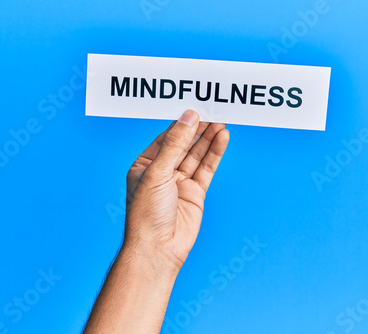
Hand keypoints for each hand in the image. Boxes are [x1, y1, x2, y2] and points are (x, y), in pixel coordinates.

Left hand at [124, 110, 229, 269]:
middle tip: (213, 109)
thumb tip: (188, 117)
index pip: (166, 137)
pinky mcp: (196, 193)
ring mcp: (180, 182)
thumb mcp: (158, 173)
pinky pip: (206, 168)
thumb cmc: (147, 213)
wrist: (158, 249)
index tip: (195, 107)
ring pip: (197, 154)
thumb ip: (175, 144)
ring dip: (209, 138)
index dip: (181, 122)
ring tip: (222, 119)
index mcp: (144, 165)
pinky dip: (214, 153)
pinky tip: (222, 138)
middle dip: (198, 128)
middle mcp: (162, 172)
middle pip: (183, 144)